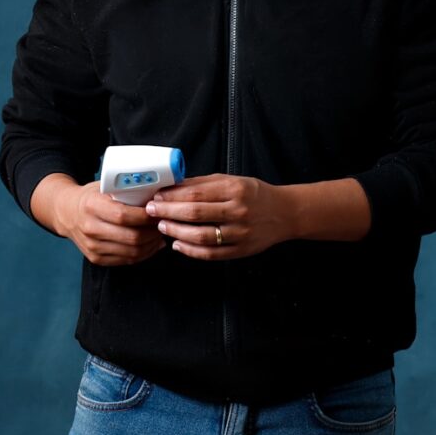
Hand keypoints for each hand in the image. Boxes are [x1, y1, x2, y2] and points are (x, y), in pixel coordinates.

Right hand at [55, 180, 166, 265]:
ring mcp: (92, 246)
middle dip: (153, 232)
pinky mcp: (96, 258)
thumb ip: (125, 190)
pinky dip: (143, 254)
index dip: (145, 216)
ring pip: (131, 252)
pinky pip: (126, 260)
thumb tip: (157, 193)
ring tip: (160, 234)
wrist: (67, 212)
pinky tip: (151, 245)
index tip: (158, 211)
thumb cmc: (92, 196)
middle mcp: (90, 228)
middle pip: (131, 237)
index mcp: (92, 206)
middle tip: (164, 224)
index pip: (124, 215)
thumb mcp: (104, 186)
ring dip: (151, 245)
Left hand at [145, 174, 291, 259]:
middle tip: (151, 211)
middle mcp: (238, 211)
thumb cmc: (254, 194)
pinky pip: (210, 254)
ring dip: (176, 232)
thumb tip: (173, 186)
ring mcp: (240, 233)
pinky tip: (177, 244)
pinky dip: (190, 251)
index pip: (195, 194)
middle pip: (194, 214)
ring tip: (162, 226)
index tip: (156, 197)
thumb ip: (204, 183)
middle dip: (168, 212)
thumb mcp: (232, 181)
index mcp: (235, 190)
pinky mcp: (240, 251)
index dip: (172, 196)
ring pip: (200, 236)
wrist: (285, 213)